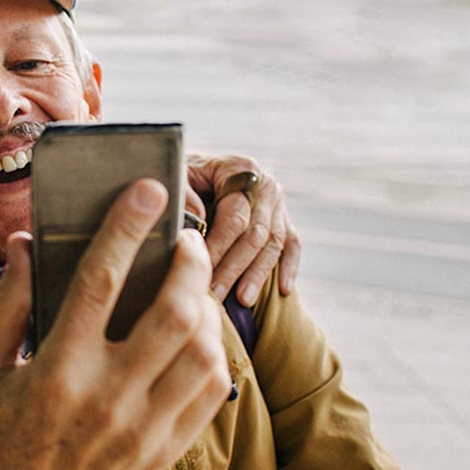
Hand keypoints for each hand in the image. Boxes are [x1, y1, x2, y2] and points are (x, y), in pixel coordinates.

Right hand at [0, 179, 230, 469]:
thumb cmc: (1, 433)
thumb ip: (5, 303)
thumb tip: (26, 242)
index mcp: (55, 371)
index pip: (100, 282)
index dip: (125, 228)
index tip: (146, 190)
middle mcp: (107, 398)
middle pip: (171, 312)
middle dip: (188, 261)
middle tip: (183, 238)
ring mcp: (145, 427)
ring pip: (203, 350)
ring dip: (206, 304)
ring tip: (191, 284)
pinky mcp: (168, 448)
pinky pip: (213, 389)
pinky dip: (216, 350)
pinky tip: (197, 331)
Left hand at [186, 153, 300, 305]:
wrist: (196, 168)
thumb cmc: (183, 175)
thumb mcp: (177, 175)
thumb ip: (184, 194)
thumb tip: (197, 220)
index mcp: (240, 169)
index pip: (234, 216)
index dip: (218, 246)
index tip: (200, 271)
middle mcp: (265, 185)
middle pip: (256, 234)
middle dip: (234, 268)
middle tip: (216, 295)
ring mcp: (278, 203)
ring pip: (274, 243)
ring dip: (258, 274)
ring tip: (242, 301)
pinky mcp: (283, 218)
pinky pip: (292, 244)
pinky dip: (288, 267)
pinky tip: (283, 290)